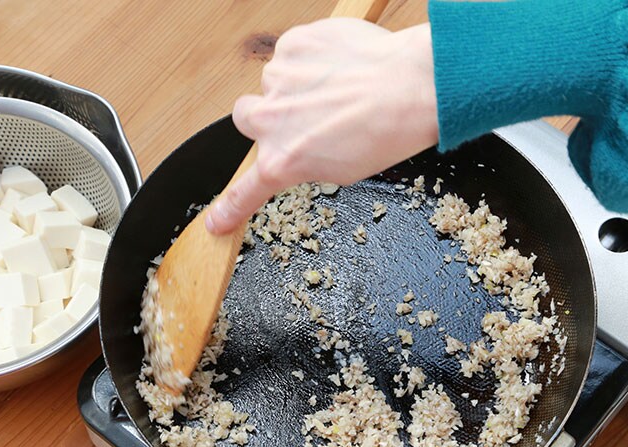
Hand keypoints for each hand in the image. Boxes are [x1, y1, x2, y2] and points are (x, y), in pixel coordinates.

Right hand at [205, 19, 437, 233]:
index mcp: (282, 161)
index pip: (244, 191)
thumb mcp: (341, 171)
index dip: (227, 207)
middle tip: (302, 116)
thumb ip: (305, 161)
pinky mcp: (294, 45)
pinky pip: (294, 53)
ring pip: (274, 82)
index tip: (215, 221)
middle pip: (246, 117)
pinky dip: (313, 58)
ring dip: (296, 85)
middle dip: (267, 117)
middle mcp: (270, 120)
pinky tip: (341, 65)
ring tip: (338, 88)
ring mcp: (278, 79)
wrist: (412, 87)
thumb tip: (298, 151)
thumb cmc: (386, 133)